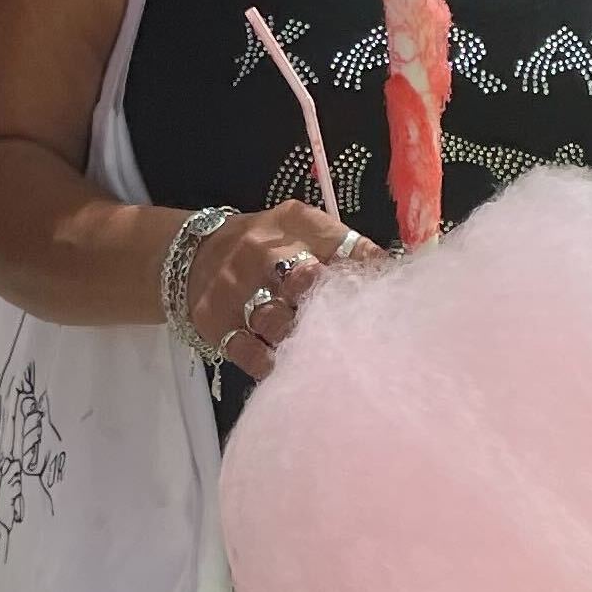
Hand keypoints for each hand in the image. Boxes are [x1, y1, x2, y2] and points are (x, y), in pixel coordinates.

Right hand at [189, 202, 373, 380]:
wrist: (193, 256)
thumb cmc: (265, 247)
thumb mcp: (303, 231)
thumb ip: (347, 249)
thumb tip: (398, 272)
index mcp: (293, 223)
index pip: (343, 246)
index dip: (369, 276)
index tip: (389, 300)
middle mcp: (261, 251)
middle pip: (304, 282)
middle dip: (332, 308)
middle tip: (355, 332)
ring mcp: (234, 289)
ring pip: (277, 322)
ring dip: (305, 341)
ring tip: (326, 355)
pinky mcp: (215, 323)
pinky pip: (251, 354)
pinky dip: (274, 365)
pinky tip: (290, 368)